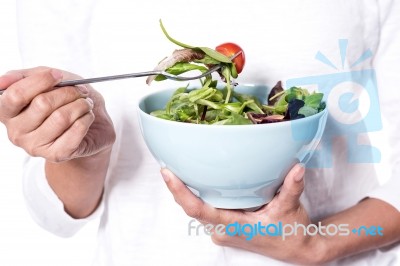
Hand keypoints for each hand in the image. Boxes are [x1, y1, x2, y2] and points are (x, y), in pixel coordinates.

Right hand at [0, 66, 115, 161]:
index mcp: (8, 112)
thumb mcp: (46, 81)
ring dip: (81, 105)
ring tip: (86, 104)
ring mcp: (35, 146)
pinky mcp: (57, 155)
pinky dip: (86, 118)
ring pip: (61, 117)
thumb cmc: (65, 102)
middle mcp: (16, 132)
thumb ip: (24, 77)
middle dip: (68, 92)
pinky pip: (76, 130)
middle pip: (42, 103)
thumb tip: (3, 81)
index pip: (15, 95)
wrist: (91, 127)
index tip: (58, 75)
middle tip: (81, 91)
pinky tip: (87, 117)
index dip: (41, 80)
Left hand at [161, 164, 323, 264]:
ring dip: (186, 192)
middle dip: (177, 188)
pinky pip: (206, 210)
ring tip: (175, 169)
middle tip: (166, 164)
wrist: (297, 248)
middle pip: (192, 208)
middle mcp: (223, 231)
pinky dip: (198, 196)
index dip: (180, 193)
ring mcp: (223, 230)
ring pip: (198, 209)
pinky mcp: (226, 227)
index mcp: (234, 226)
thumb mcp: (290, 208)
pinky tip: (196, 180)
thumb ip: (292, 188)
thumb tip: (297, 168)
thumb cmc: (291, 232)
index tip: (167, 174)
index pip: (198, 210)